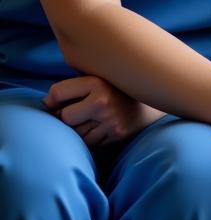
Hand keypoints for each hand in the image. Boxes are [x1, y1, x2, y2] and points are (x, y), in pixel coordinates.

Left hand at [43, 76, 163, 146]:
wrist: (154, 98)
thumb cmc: (118, 86)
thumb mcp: (98, 77)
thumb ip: (73, 85)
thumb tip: (47, 104)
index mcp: (97, 82)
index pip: (57, 93)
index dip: (53, 99)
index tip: (57, 100)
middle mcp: (103, 102)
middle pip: (64, 117)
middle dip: (68, 116)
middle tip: (79, 111)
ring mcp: (110, 120)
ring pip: (76, 133)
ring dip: (79, 128)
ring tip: (91, 118)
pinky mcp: (116, 134)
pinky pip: (90, 143)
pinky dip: (91, 137)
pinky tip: (100, 127)